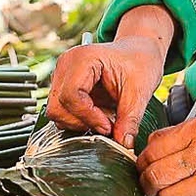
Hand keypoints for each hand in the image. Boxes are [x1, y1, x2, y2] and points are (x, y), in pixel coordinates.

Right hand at [47, 37, 166, 146]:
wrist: (138, 52)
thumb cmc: (139, 61)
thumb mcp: (140, 91)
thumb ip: (130, 119)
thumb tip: (124, 144)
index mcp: (83, 58)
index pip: (71, 95)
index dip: (88, 117)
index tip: (109, 127)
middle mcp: (66, 65)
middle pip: (57, 107)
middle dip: (81, 122)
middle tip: (107, 126)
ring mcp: (62, 76)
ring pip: (56, 112)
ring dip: (79, 122)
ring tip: (104, 119)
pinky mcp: (63, 87)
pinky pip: (62, 111)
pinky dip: (78, 120)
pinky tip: (98, 115)